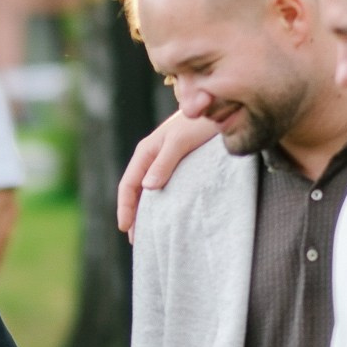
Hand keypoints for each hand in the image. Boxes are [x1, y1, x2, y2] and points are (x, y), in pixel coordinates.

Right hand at [114, 112, 220, 241]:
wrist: (220, 106)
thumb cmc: (199, 121)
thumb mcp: (180, 141)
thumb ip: (164, 163)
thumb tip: (148, 188)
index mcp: (146, 152)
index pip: (128, 184)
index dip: (125, 207)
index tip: (126, 229)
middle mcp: (152, 157)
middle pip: (136, 191)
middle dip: (134, 215)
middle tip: (136, 241)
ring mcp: (165, 161)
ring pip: (149, 191)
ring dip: (147, 211)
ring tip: (149, 233)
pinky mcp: (179, 164)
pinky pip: (164, 187)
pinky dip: (161, 203)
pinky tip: (166, 215)